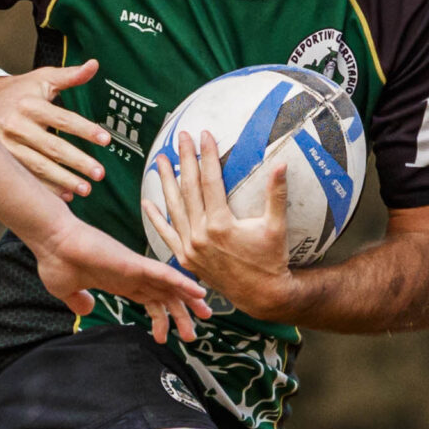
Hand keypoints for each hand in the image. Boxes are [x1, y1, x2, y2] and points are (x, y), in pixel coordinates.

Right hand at [0, 60, 111, 198]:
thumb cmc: (18, 90)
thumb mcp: (42, 78)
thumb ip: (70, 75)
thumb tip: (94, 65)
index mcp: (31, 106)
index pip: (63, 119)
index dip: (85, 130)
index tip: (106, 140)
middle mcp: (18, 126)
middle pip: (52, 147)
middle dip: (77, 162)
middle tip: (99, 173)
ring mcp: (8, 146)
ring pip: (39, 167)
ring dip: (63, 180)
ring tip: (85, 189)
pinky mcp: (3, 160)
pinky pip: (27, 177)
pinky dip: (46, 188)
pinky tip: (65, 195)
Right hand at [29, 219, 209, 343]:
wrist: (51, 242)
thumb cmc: (56, 261)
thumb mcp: (67, 291)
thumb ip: (79, 301)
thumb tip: (87, 310)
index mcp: (120, 282)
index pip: (149, 301)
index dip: (161, 319)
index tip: (165, 338)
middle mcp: (132, 276)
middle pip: (165, 297)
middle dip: (181, 315)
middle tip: (193, 335)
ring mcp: (135, 269)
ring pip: (170, 287)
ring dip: (189, 302)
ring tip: (206, 315)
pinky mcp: (135, 263)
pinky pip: (164, 274)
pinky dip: (183, 283)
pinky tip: (199, 293)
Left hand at [140, 132, 292, 316]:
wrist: (261, 294)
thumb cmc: (271, 260)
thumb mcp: (276, 226)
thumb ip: (276, 194)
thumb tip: (281, 163)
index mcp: (220, 224)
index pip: (210, 180)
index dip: (207, 155)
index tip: (205, 134)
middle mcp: (200, 235)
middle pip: (188, 188)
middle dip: (184, 160)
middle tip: (180, 137)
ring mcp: (189, 247)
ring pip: (173, 207)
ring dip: (165, 182)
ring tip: (160, 160)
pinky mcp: (185, 258)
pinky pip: (166, 234)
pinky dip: (157, 218)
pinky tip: (148, 201)